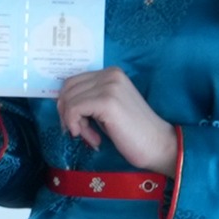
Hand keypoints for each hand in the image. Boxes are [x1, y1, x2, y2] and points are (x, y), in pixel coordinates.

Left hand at [54, 67, 179, 173]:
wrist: (158, 145)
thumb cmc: (132, 131)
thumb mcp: (106, 108)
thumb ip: (88, 98)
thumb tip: (60, 103)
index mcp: (110, 73)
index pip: (72, 82)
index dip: (67, 105)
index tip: (77, 125)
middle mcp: (110, 74)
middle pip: (67, 90)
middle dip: (68, 114)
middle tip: (81, 133)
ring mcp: (109, 86)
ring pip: (69, 100)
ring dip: (74, 123)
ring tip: (92, 137)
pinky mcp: (107, 101)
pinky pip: (74, 110)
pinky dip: (76, 127)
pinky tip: (93, 138)